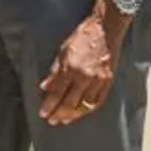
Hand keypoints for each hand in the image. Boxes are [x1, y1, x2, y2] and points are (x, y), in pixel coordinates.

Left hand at [40, 9, 125, 123]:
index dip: (49, 105)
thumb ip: (54, 71)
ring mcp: (98, 80)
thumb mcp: (62, 51)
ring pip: (84, 105)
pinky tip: (81, 112)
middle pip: (70, 102)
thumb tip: (44, 87)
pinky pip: (97, 100)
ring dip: (73, 115)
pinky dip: (88, 109)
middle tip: (52, 121)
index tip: (43, 114)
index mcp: (71, 68)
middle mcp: (85, 77)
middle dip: (59, 113)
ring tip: (64, 120)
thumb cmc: (82, 37)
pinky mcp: (108, 81)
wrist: (105, 29)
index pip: (57, 93)